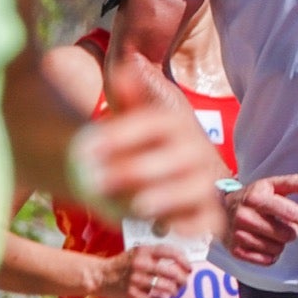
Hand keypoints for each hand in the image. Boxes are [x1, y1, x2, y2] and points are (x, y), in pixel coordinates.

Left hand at [69, 66, 226, 235]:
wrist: (179, 170)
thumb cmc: (149, 144)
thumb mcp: (137, 118)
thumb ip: (129, 98)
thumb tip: (124, 70)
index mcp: (176, 123)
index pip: (152, 124)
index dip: (121, 135)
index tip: (89, 148)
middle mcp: (195, 150)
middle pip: (174, 158)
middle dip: (135, 169)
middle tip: (97, 181)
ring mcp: (205, 181)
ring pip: (194, 189)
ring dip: (166, 197)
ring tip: (136, 205)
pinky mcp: (209, 212)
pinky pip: (208, 220)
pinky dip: (193, 224)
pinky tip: (168, 227)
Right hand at [93, 243, 193, 297]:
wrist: (101, 275)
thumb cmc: (123, 264)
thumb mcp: (137, 252)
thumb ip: (155, 255)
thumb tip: (178, 263)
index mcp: (143, 251)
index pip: (170, 252)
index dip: (184, 260)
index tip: (189, 268)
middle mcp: (141, 264)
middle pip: (171, 272)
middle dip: (182, 279)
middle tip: (184, 283)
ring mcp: (136, 279)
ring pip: (164, 286)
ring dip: (173, 291)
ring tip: (174, 292)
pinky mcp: (132, 293)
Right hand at [225, 174, 297, 266]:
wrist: (221, 209)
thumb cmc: (251, 197)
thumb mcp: (269, 185)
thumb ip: (291, 183)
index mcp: (255, 198)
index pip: (286, 211)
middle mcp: (245, 216)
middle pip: (286, 235)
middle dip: (289, 231)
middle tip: (279, 224)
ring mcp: (239, 235)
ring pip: (277, 249)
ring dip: (278, 243)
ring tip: (268, 232)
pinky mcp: (236, 250)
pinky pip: (267, 260)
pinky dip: (269, 254)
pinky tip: (262, 242)